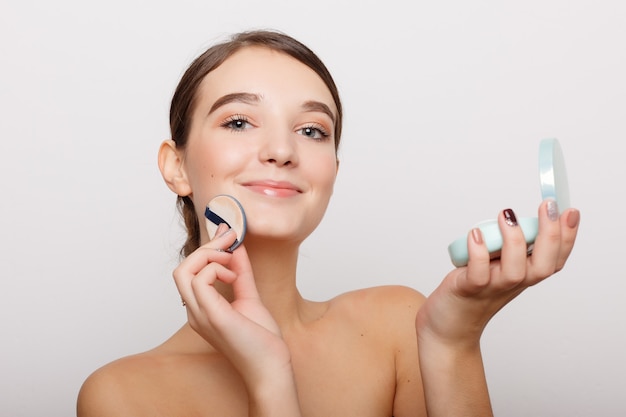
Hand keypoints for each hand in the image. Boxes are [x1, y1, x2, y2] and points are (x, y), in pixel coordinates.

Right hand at [173, 224, 291, 387]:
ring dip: (209, 256)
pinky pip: (200, 280)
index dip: (207, 249)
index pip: (189, 272)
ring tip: (232, 260)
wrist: (271, 366)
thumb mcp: (249, 296)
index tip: (228, 234)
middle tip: (229, 239)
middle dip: (205, 247)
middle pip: (181, 268)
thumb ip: (241, 272)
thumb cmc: (261, 339)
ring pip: (183, 271)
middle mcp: (195, 312)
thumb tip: (237, 247)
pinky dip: (217, 269)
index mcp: (200, 309)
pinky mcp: (212, 316)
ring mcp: (200, 315)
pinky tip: (234, 277)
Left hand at [416, 199, 579, 346]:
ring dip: (514, 240)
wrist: (447, 327)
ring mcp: (491, 288)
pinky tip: (475, 233)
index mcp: (524, 275)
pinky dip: (479, 253)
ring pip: (515, 270)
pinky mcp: (468, 289)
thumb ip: (506, 248)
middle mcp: (513, 283)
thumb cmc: (470, 291)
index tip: (570, 210)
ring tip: (506, 215)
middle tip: (547, 206)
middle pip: (543, 265)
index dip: (567, 236)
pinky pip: (478, 273)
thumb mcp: (495, 266)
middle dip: (550, 235)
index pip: (555, 259)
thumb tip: (514, 217)